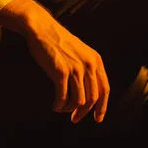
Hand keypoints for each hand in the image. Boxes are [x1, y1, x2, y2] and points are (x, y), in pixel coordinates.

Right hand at [0, 0, 109, 123]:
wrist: (43, 28)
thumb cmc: (59, 41)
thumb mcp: (81, 52)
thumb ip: (88, 68)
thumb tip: (90, 94)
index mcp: (95, 60)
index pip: (105, 89)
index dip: (102, 107)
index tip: (97, 118)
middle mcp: (88, 64)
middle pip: (92, 98)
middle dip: (84, 113)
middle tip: (75, 119)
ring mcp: (75, 68)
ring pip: (78, 101)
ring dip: (69, 109)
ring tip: (61, 108)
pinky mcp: (60, 71)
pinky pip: (63, 97)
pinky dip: (59, 105)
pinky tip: (54, 105)